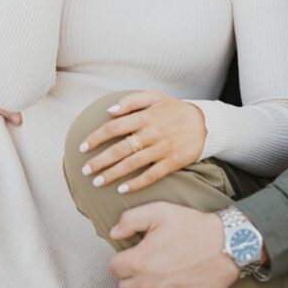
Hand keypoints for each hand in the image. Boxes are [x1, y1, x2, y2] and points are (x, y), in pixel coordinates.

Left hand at [79, 90, 206, 193]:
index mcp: (146, 116)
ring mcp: (163, 148)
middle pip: (119, 149)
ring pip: (132, 164)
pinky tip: (122, 190)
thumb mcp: (156, 97)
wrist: (206, 124)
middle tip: (85, 170)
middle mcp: (152, 132)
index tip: (81, 148)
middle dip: (99, 161)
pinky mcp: (173, 162)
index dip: (95, 138)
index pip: (114, 127)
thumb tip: (109, 110)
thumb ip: (132, 101)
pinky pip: (152, 175)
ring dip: (112, 174)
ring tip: (97, 183)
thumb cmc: (176, 110)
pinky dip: (136, 183)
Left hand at [109, 202, 238, 287]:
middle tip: (152, 263)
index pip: (115, 267)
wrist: (230, 244)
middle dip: (134, 275)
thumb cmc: (197, 227)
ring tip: (160, 278)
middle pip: (125, 286)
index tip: (138, 253)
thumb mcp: (162, 211)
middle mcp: (148, 284)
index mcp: (140, 260)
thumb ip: (131, 219)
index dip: (126, 257)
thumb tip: (114, 232)